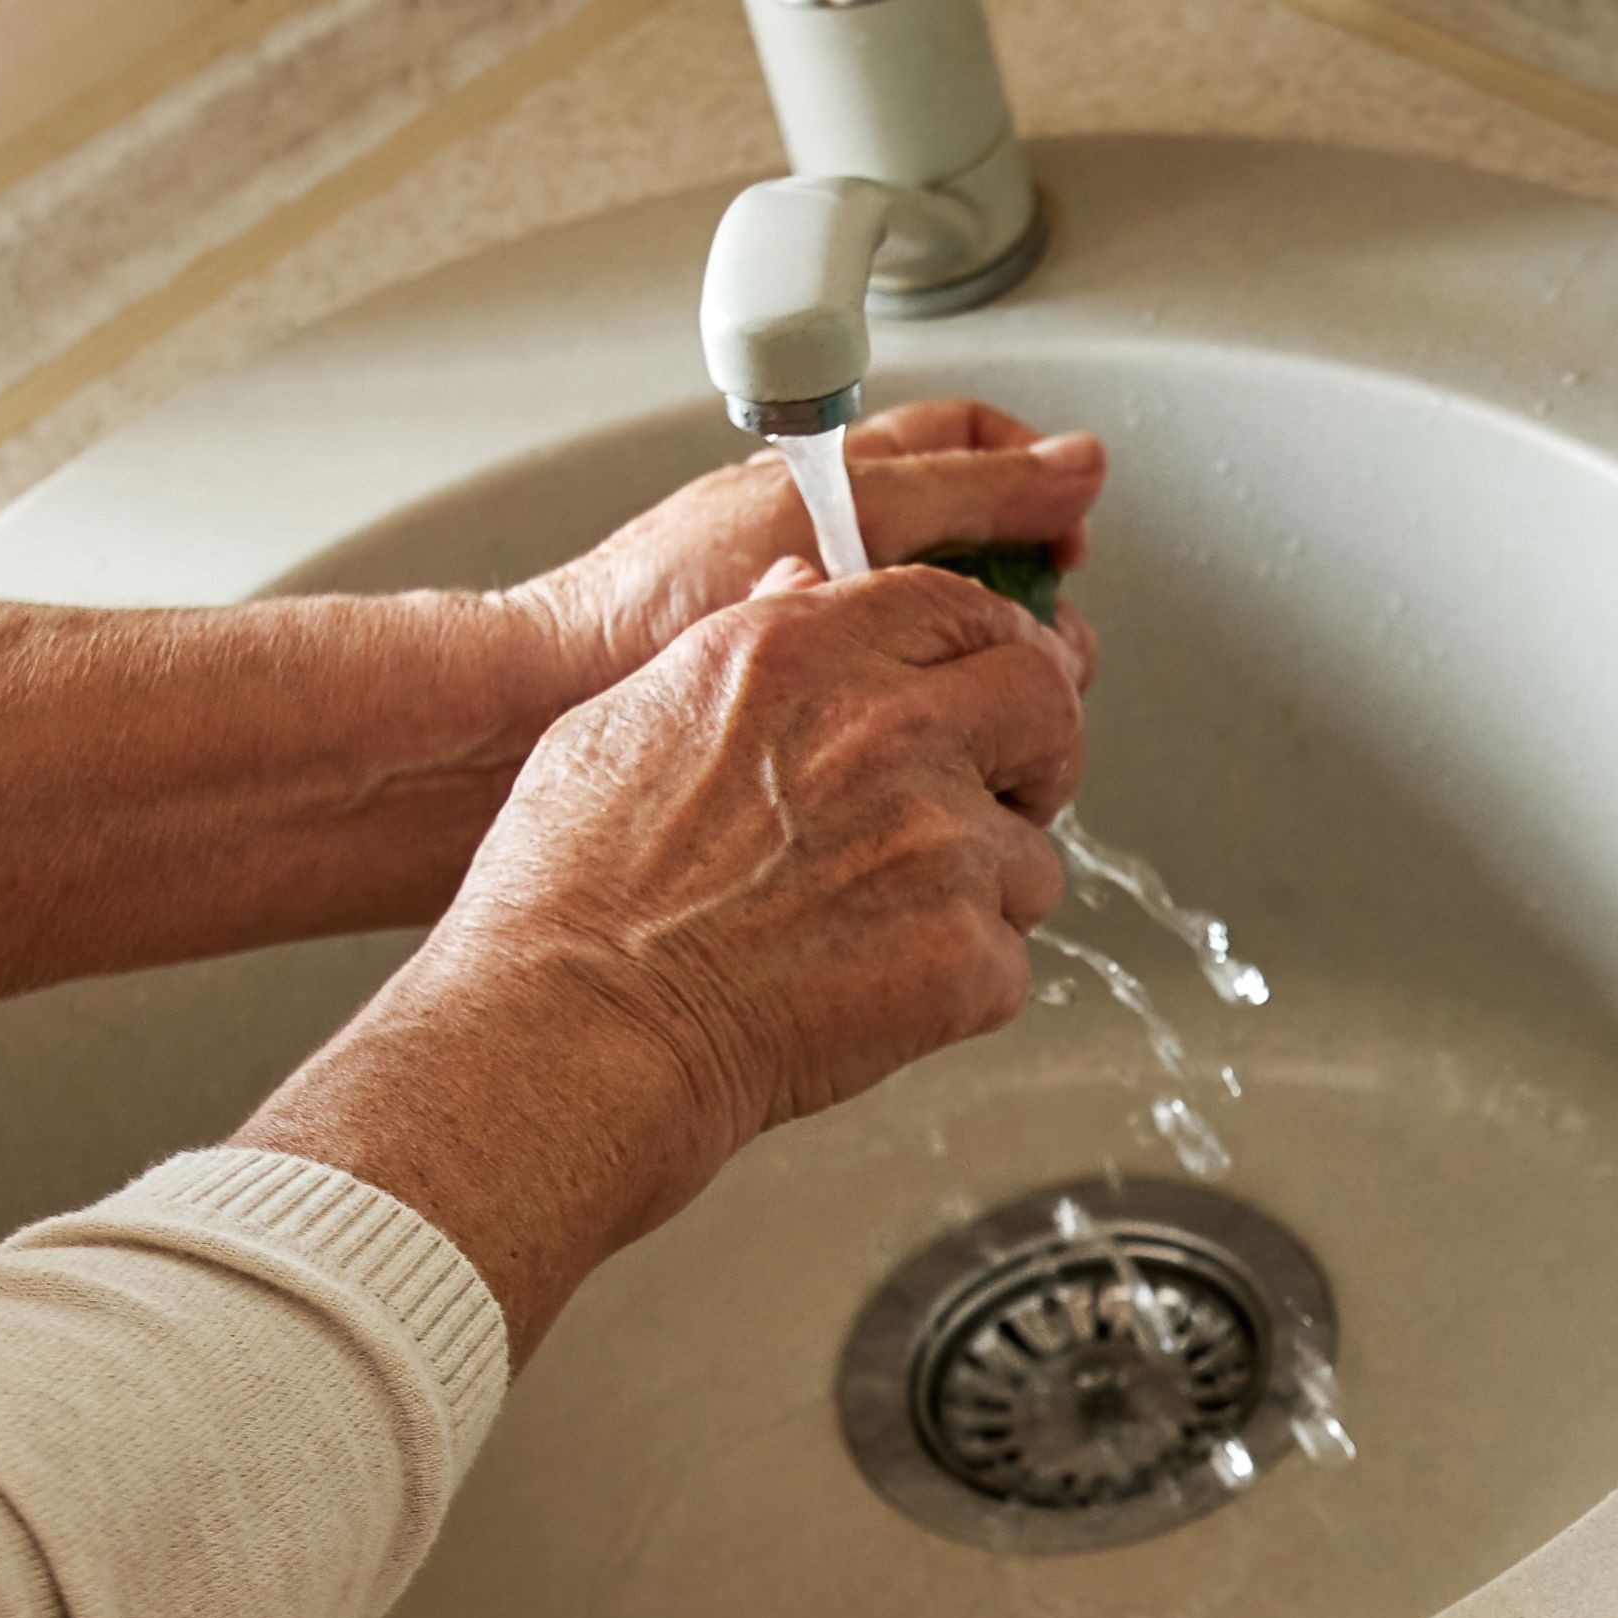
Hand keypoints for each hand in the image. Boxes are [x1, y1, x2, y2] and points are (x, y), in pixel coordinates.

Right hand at [234, 562, 1091, 1345]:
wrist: (576, 1029)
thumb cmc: (573, 893)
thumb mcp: (631, 711)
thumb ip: (749, 640)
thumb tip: (809, 588)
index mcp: (800, 654)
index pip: (962, 606)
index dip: (995, 646)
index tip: (997, 683)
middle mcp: (884, 731)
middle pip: (1045, 701)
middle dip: (1037, 751)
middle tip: (1003, 795)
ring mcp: (937, 845)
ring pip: (1031, 855)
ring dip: (981, 891)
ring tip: (873, 930)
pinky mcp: (965, 955)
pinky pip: (1007, 961)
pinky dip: (956, 985)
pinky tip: (866, 992)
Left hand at [500, 397, 1110, 678]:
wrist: (543, 708)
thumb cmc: (648, 603)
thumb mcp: (826, 512)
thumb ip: (957, 489)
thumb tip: (1077, 465)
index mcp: (837, 485)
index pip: (974, 450)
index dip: (1037, 487)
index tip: (1065, 547)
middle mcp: (840, 559)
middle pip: (984, 565)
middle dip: (1027, 607)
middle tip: (1036, 656)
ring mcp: (829, 644)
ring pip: (955, 654)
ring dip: (987, 685)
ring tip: (984, 716)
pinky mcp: (814, 725)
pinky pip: (908, 723)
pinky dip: (936, 737)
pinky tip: (929, 762)